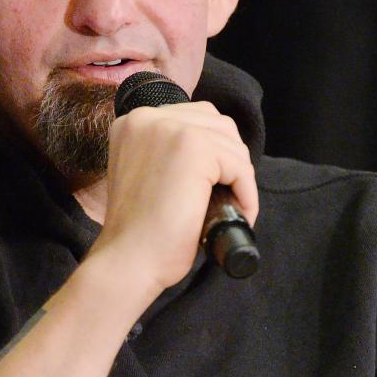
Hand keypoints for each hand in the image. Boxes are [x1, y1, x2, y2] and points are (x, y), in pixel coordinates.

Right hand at [91, 102, 257, 291]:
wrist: (129, 260)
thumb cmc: (139, 231)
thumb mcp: (145, 175)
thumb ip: (165, 155)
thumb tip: (213, 155)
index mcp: (133, 122)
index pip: (193, 119)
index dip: (213, 153)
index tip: (212, 186)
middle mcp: (148, 117)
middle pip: (217, 124)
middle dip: (229, 160)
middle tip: (226, 197)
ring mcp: (171, 128)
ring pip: (232, 144)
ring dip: (240, 178)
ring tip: (231, 208)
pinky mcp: (195, 148)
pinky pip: (241, 167)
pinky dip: (247, 193)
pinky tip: (239, 215)